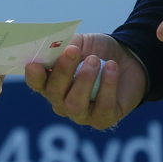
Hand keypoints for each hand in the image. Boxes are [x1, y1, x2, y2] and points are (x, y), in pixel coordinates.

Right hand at [25, 33, 146, 129]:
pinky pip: (103, 107)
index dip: (33, 76)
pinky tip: (112, 67)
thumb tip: (59, 47)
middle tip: (74, 51)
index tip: (35, 64)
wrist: (128, 60)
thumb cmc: (98, 51)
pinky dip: (107, 85)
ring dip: (84, 80)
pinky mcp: (103, 119)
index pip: (36, 83)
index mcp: (51, 82)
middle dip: (63, 71)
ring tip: (95, 60)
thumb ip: (66, 44)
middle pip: (54, 93)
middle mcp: (62, 102)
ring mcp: (81, 114)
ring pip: (75, 105)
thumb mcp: (81, 42)